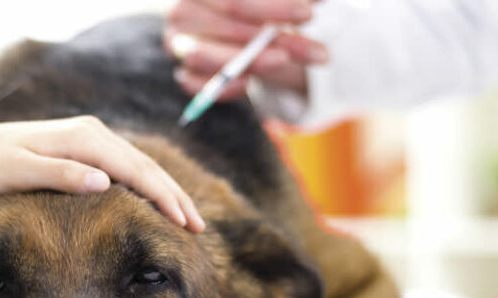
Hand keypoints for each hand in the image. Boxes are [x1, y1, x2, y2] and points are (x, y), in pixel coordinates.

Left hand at [0, 116, 204, 232]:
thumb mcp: (18, 172)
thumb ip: (60, 175)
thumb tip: (104, 183)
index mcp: (83, 138)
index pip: (136, 170)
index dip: (163, 198)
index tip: (184, 224)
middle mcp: (93, 133)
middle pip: (146, 167)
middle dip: (175, 197)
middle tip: (198, 228)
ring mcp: (91, 139)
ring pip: (140, 167)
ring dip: (166, 192)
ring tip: (188, 219)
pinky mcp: (86, 149)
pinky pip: (127, 168)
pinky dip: (147, 186)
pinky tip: (157, 203)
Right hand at [165, 0, 326, 99]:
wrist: (232, 23)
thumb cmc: (253, 5)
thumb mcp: (269, 0)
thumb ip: (289, 0)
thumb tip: (319, 0)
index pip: (235, 0)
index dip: (274, 7)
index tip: (309, 14)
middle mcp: (181, 11)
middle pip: (227, 26)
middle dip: (273, 39)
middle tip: (314, 51)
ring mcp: (178, 44)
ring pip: (207, 57)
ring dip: (252, 62)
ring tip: (283, 62)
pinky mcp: (182, 72)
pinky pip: (197, 86)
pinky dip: (222, 88)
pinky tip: (249, 83)